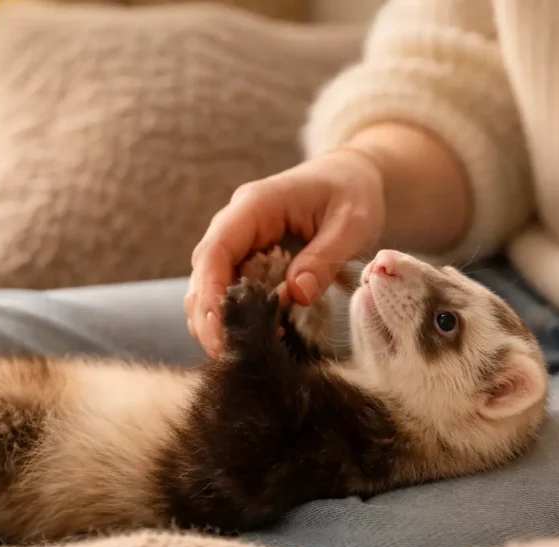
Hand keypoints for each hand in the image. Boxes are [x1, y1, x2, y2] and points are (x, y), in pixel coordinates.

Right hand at [186, 147, 384, 356]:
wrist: (354, 178)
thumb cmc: (353, 193)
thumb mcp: (351, 222)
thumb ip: (324, 256)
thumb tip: (295, 294)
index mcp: (254, 206)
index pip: (216, 251)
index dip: (211, 293)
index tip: (219, 331)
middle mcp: (237, 223)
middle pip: (205, 273)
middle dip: (209, 316)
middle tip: (227, 356)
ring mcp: (240, 242)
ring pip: (211, 285)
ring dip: (218, 320)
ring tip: (239, 354)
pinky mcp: (249, 259)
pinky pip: (231, 290)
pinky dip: (237, 316)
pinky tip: (257, 337)